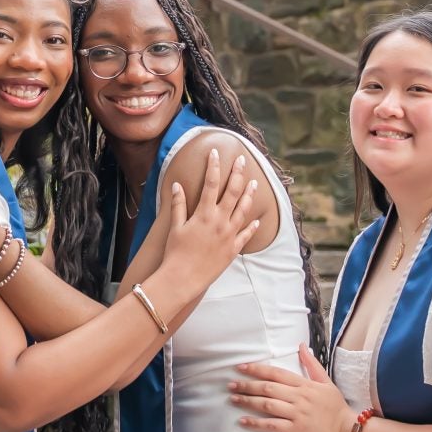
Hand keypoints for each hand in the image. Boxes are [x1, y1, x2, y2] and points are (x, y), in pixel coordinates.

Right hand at [153, 148, 261, 289]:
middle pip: (233, 192)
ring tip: (254, 183)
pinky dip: (252, 226)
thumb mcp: (175, 226)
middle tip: (242, 160)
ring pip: (243, 210)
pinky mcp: (233, 249)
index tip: (215, 152)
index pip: (211, 183)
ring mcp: (229, 235)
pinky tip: (256, 220)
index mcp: (204, 214)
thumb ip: (178, 205)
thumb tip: (178, 185)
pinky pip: (246, 235)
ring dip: (249, 195)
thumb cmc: (175, 252)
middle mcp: (220, 221)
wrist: (183, 278)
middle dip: (237, 173)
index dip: (214, 166)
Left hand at [231, 346, 354, 431]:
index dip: (257, 369)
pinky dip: (256, 423)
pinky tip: (243, 421)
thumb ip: (312, 364)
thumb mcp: (326, 382)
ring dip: (248, 401)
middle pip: (267, 387)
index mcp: (304, 384)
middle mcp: (298, 397)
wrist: (347, 431)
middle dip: (247, 385)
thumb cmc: (336, 407)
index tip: (241, 367)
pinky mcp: (296, 429)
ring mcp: (297, 413)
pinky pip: (272, 425)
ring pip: (267, 404)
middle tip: (230, 384)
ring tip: (233, 399)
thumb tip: (301, 345)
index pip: (276, 373)